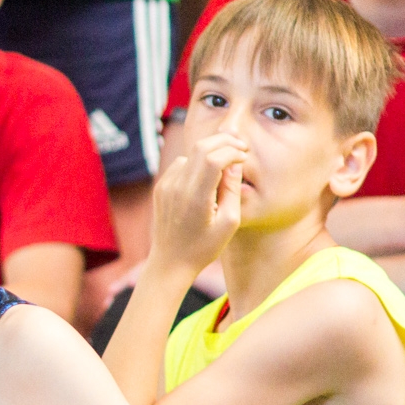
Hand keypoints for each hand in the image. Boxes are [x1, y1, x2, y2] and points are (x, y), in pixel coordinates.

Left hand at [150, 130, 245, 277]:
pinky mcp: (160, 188)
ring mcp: (165, 186)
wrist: (170, 262)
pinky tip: (206, 177)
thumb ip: (233, 190)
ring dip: (211, 153)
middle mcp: (177, 188)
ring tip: (226, 165)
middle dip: (224, 142)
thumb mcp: (229, 223)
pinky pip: (181, 164)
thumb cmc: (204, 247)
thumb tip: (234, 164)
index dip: (233, 151)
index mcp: (195, 197)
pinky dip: (196, 163)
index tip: (244, 158)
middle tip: (241, 148)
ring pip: (191, 154)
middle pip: (201, 147)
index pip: (213, 158)